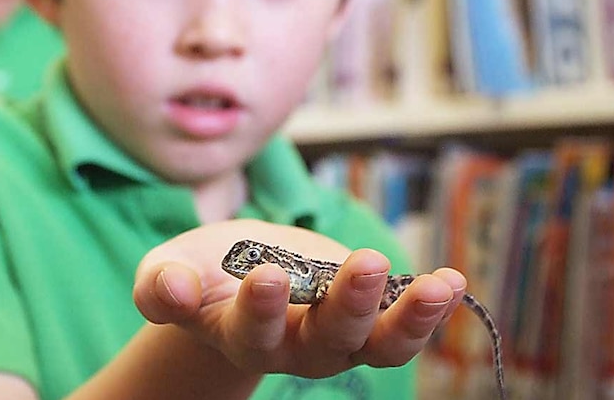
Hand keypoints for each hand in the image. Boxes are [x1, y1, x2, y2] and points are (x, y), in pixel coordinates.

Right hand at [133, 219, 465, 378]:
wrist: (236, 273)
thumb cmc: (200, 272)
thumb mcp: (168, 271)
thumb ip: (162, 285)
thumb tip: (173, 290)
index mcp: (241, 336)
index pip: (252, 333)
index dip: (261, 311)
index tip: (267, 276)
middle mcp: (294, 347)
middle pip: (327, 341)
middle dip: (348, 305)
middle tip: (366, 266)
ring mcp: (337, 336)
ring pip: (376, 344)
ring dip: (409, 319)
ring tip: (440, 287)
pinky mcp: (368, 317)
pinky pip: (402, 326)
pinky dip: (428, 307)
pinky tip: (452, 280)